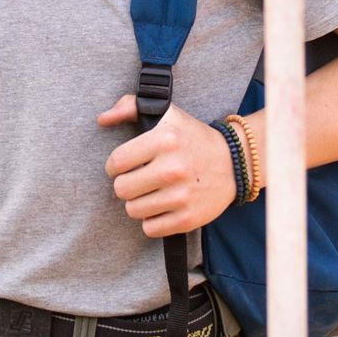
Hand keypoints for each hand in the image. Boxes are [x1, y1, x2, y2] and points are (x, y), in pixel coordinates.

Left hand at [97, 93, 237, 237]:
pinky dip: (153, 221)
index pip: (116, 162)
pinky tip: (163, 207)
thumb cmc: (193, 138)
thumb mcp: (167, 114)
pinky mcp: (189, 218)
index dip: (115, 166)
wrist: (235, 163)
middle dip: (126, 185)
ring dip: (138, 203)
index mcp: (164, 140)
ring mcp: (182, 196)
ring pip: (133, 210)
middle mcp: (173, 168)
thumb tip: (102, 119)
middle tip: (139, 180)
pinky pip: (150, 228)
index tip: (125, 165)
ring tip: (152, 193)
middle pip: (121, 189)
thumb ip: (130, 108)